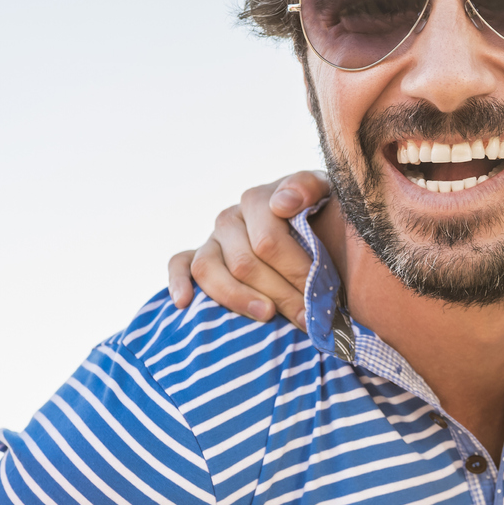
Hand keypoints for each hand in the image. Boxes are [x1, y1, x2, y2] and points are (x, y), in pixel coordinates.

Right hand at [166, 171, 330, 327]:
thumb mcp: (325, 191)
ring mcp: (212, 238)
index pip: (268, 241)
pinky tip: (184, 302)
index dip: (295, 272)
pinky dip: (178, 282)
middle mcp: (230, 217)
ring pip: (209, 270)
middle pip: (244, 263)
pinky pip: (179, 264)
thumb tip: (282, 203)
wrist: (307, 218)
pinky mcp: (197, 255)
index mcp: (258, 200)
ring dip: (238, 297)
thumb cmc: (318, 210)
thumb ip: (308, 187)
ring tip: (267, 315)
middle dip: (279, 294)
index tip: (319, 295)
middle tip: (307, 317)